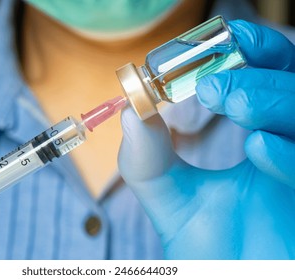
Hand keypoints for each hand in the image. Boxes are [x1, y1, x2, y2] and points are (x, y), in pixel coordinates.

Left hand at [118, 20, 294, 258]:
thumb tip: (129, 110)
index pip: (269, 77)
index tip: (218, 43)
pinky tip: (257, 147)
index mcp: (263, 139)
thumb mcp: (168, 197)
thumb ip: (146, 157)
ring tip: (232, 102)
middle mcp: (290, 149)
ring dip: (273, 100)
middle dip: (258, 75)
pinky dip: (289, 154)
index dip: (252, 52)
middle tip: (211, 85)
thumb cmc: (210, 250)